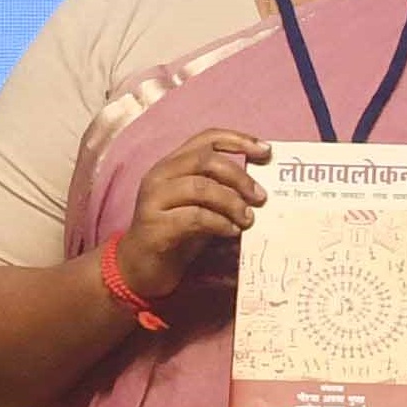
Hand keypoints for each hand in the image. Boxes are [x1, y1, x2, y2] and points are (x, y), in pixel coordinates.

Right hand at [112, 126, 271, 294]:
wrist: (140, 268)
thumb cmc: (176, 235)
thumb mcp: (203, 207)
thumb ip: (223, 192)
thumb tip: (262, 190)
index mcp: (172, 165)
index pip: (206, 139)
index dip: (239, 140)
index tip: (266, 151)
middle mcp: (160, 176)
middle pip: (205, 160)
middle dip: (239, 177)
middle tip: (260, 198)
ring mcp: (153, 200)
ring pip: (199, 186)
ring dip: (231, 202)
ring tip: (247, 219)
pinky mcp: (154, 226)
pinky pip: (194, 217)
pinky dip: (219, 223)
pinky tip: (231, 232)